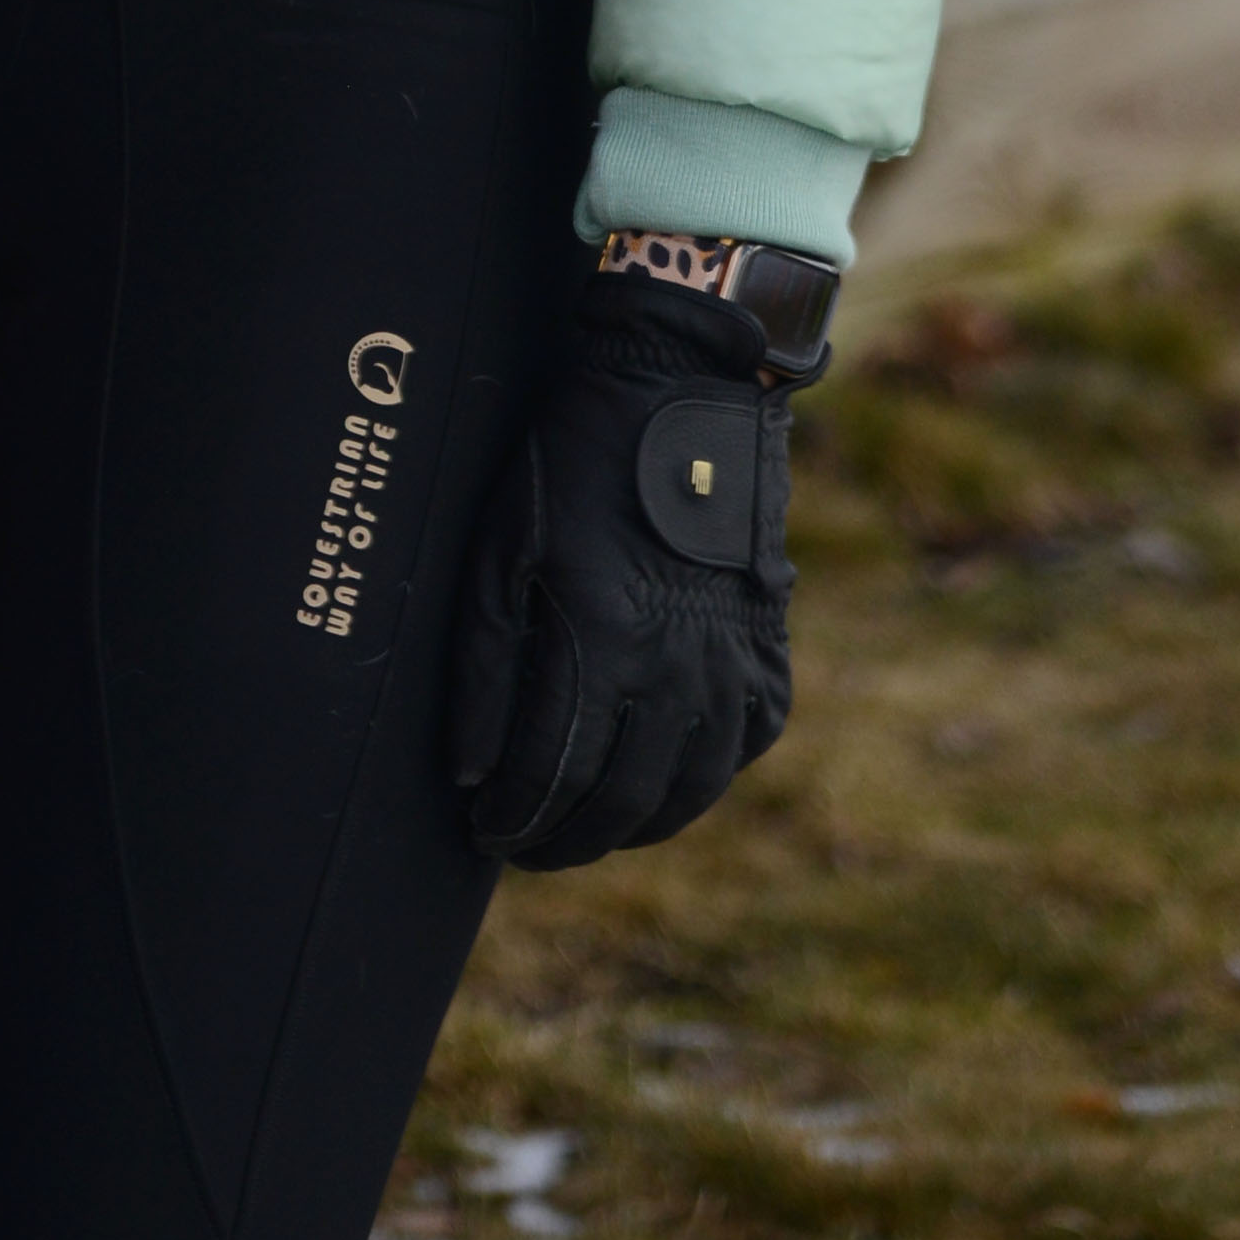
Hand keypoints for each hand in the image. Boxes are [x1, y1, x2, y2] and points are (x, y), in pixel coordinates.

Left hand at [445, 260, 799, 867]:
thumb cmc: (573, 465)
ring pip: (687, 793)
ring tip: (587, 829)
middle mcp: (677, 670)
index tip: (484, 831)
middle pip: (619, 802)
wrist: (681, 393)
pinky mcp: (768, 652)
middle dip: (563, 839)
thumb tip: (470, 774)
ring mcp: (732, 666)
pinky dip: (701, 780)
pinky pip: (742, 749)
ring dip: (632, 826)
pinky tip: (663, 779)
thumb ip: (483, 667)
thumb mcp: (503, 550)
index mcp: (603, 643)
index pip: (550, 777)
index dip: (512, 819)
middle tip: (527, 845)